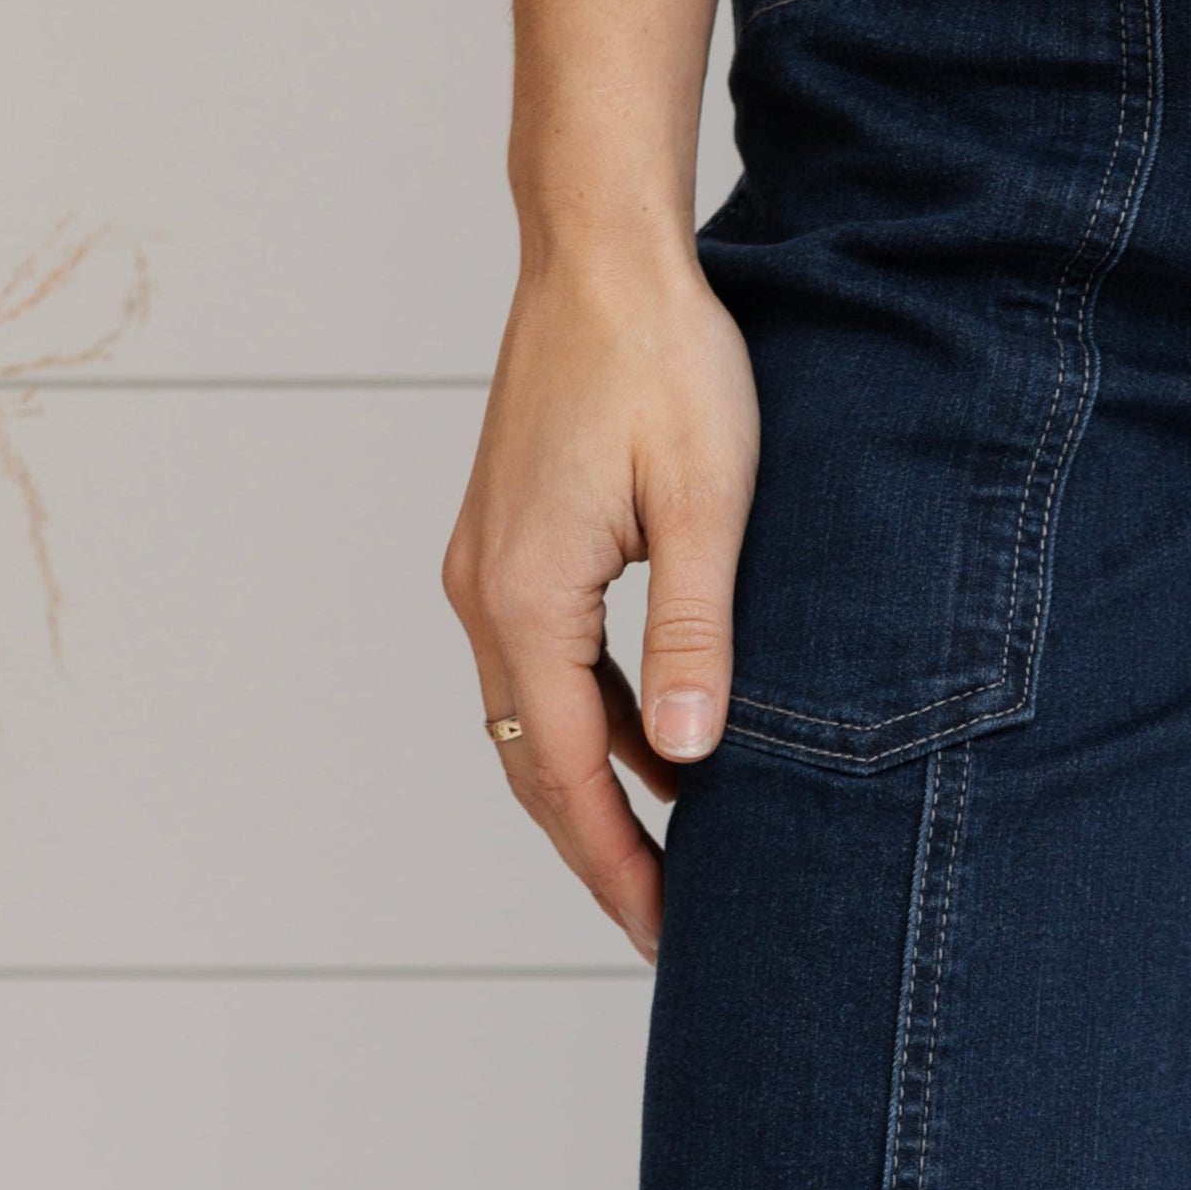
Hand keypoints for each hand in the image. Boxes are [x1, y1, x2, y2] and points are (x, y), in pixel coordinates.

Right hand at [442, 239, 757, 957]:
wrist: (600, 254)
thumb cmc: (663, 360)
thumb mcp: (706, 505)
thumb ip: (694, 636)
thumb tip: (690, 760)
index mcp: (525, 596)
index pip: (568, 775)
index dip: (617, 866)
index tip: (666, 935)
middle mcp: (484, 592)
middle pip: (535, 767)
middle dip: (598, 853)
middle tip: (666, 930)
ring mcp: (486, 567)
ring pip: (536, 721)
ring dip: (595, 792)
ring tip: (668, 861)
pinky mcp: (508, 542)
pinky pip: (545, 666)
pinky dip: (594, 723)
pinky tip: (659, 750)